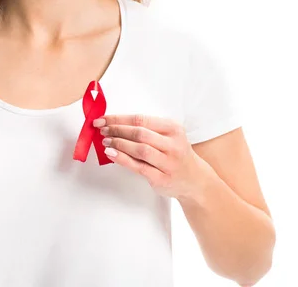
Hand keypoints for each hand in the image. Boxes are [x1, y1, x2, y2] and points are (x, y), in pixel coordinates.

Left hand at [93, 114, 212, 199]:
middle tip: (102, 129)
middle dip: (117, 130)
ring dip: (119, 144)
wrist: (194, 179)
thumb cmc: (175, 154)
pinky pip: (139, 167)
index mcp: (173, 129)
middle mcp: (173, 145)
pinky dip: (122, 159)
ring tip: (105, 141)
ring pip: (140, 149)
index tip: (103, 119)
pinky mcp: (162, 178)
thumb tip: (114, 124)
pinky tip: (112, 154)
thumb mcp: (168, 136)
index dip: (119, 118)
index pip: (141, 119)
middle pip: (139, 133)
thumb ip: (146, 129)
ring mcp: (168, 162)